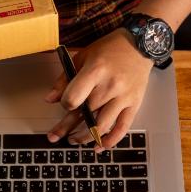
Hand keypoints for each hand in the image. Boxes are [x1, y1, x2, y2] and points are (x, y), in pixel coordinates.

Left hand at [45, 29, 153, 150]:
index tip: (64, 104)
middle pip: (85, 113)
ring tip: (74, 140)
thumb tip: (50, 99)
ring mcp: (123, 97)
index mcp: (95, 70)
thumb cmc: (110, 49)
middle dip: (67, 126)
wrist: (140, 45)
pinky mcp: (134, 104)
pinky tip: (100, 146)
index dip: (65, 104)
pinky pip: (122, 127)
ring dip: (85, 137)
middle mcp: (110, 86)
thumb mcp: (83, 56)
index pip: (74, 98)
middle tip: (55, 136)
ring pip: (101, 125)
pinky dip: (111, 140)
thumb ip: (65, 78)